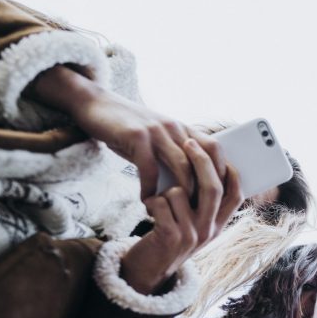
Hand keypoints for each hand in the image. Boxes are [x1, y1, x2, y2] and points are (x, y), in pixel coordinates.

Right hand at [28, 66, 227, 198]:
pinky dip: (150, 188)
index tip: (220, 197)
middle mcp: (175, 127)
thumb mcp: (156, 138)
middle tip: (201, 212)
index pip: (215, 149)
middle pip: (203, 160)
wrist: (95, 104)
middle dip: (206, 189)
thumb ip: (173, 156)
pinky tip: (146, 200)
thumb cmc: (127, 128)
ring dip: (181, 192)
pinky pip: (149, 168)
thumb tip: (189, 187)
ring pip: (181, 165)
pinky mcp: (137, 136)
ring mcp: (157, 131)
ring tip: (176, 212)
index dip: (221, 173)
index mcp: (183, 128)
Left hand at [120, 139, 241, 293]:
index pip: (236, 194)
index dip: (230, 170)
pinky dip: (151, 201)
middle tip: (188, 142)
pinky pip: (161, 203)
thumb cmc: (168, 237)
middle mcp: (209, 231)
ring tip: (159, 202)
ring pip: (181, 192)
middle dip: (200, 160)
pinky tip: (149, 211)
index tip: (219, 150)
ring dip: (165, 190)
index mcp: (219, 225)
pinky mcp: (171, 238)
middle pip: (213, 187)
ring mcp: (192, 235)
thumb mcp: (193, 223)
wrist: (147, 270)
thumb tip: (207, 164)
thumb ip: (202, 202)